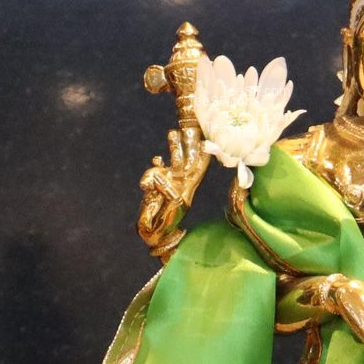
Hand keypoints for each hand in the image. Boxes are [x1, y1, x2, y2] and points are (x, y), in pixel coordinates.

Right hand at [136, 125, 208, 255]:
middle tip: (190, 129)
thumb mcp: (170, 209)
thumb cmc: (164, 226)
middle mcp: (181, 183)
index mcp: (188, 188)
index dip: (202, 155)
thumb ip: (164, 192)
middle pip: (187, 159)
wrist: (156, 235)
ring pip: (173, 162)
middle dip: (188, 144)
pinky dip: (158, 164)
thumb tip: (157, 176)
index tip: (206, 142)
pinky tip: (157, 158)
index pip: (198, 167)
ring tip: (173, 132)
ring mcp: (169, 184)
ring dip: (174, 148)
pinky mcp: (158, 187)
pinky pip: (159, 171)